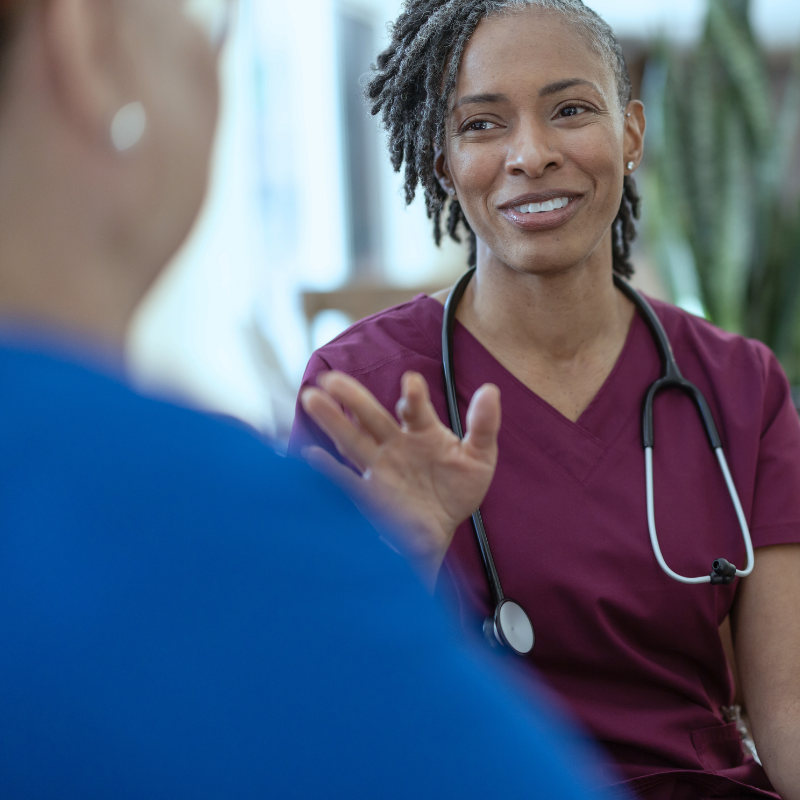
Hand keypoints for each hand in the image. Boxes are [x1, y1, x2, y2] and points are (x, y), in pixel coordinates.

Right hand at [300, 371, 500, 591]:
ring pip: (352, 440)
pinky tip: (311, 456)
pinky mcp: (371, 495)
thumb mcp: (479, 457)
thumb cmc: (458, 488)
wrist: (442, 528)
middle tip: (331, 377)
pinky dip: (330, 470)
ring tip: (311, 397)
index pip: (415, 408)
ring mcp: (380, 468)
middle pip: (371, 417)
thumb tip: (491, 389)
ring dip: (332, 420)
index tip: (412, 384)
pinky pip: (347, 481)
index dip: (413, 396)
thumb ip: (483, 425)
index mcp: (422, 430)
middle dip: (353, 398)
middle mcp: (395, 444)